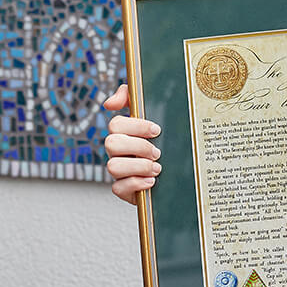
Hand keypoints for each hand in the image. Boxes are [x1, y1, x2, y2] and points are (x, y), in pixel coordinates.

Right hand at [102, 83, 162, 204]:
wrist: (177, 172)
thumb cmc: (163, 139)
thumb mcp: (154, 112)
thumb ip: (130, 96)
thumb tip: (109, 103)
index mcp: (123, 133)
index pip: (116, 124)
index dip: (136, 126)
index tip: (157, 130)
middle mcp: (117, 151)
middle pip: (111, 143)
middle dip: (138, 147)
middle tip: (157, 152)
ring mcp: (119, 171)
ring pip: (112, 167)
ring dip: (138, 166)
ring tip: (157, 168)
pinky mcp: (124, 190)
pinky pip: (117, 188)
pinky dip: (136, 184)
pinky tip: (152, 181)